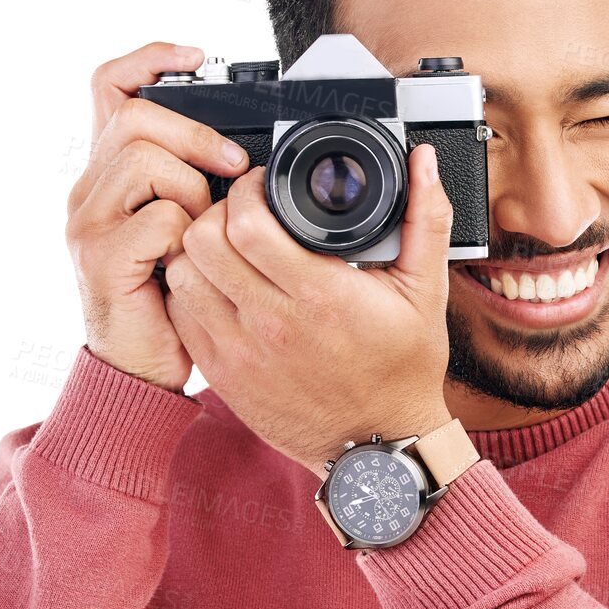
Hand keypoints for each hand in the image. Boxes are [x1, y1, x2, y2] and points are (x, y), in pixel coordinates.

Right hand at [64, 41, 251, 391]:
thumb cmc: (171, 302)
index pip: (109, 88)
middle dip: (196, 135)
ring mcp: (88, 223)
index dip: (149, 60)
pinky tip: (186, 261)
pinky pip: (158, 217)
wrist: (142, 370)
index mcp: (108, 176)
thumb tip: (240, 153)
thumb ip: (193, 187)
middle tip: (233, 168)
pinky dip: (186, 234)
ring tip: (200, 230)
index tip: (195, 56)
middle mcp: (87, 191)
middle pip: (135, 117)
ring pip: (146, 160)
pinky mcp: (101, 257)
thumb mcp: (185, 231)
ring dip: (192, 188)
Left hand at [162, 143, 454, 475]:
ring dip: (197, 250)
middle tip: (238, 212)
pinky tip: (218, 286)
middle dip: (215, 211)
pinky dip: (192, 290)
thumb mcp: (426, 291)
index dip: (246, 190)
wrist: (379, 447)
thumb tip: (423, 161)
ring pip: (183, 274)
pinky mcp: (223, 374)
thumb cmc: (402, 369)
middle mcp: (273, 324)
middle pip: (202, 240)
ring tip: (224, 246)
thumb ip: (426, 219)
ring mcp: (241, 352)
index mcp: (321, 296)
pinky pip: (182, 315)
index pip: (247, 223)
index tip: (261, 186)